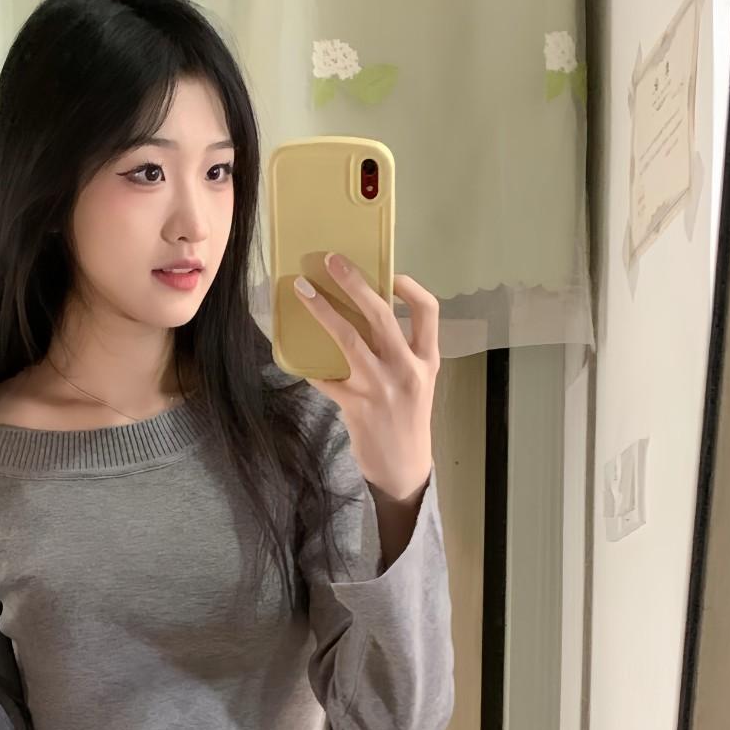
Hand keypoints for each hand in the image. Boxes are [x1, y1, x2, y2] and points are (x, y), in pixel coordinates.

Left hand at [293, 252, 439, 502]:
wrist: (403, 468)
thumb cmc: (408, 421)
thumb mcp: (417, 383)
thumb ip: (401, 353)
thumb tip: (368, 317)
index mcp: (427, 360)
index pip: (428, 311)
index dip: (409, 287)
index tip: (390, 274)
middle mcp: (406, 369)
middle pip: (381, 314)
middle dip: (354, 283)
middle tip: (331, 261)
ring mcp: (380, 387)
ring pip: (348, 338)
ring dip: (322, 311)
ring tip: (303, 291)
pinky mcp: (356, 404)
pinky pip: (326, 377)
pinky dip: (312, 366)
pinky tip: (301, 358)